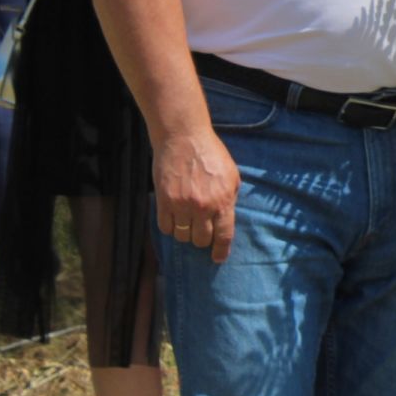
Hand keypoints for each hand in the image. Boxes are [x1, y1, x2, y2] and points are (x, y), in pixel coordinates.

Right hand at [154, 127, 239, 262]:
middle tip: (200, 230)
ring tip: (186, 220)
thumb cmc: (210, 154)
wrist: (183, 138)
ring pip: (182, 236)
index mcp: (223, 201)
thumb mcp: (231, 175)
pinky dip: (169, 226)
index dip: (221, 251)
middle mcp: (203, 207)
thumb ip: (230, 199)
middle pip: (201, 240)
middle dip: (202, 239)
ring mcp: (182, 205)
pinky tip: (173, 217)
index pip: (224, 235)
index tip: (217, 258)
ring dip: (184, 232)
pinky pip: (165, 227)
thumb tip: (226, 220)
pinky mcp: (164, 201)